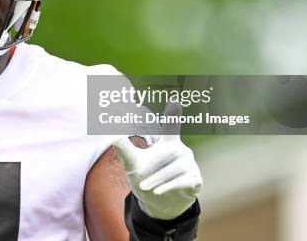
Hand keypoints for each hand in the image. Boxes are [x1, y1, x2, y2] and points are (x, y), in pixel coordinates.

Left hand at [112, 101, 201, 219]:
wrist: (160, 204)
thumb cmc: (147, 176)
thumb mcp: (132, 162)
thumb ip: (123, 147)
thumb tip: (111, 133)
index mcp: (167, 142)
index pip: (170, 127)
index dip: (172, 115)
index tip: (175, 101)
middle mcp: (181, 151)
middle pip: (168, 153)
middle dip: (153, 165)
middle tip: (139, 178)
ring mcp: (190, 165)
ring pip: (175, 168)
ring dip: (157, 178)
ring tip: (144, 187)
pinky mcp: (195, 180)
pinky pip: (183, 180)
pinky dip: (169, 186)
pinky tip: (157, 192)